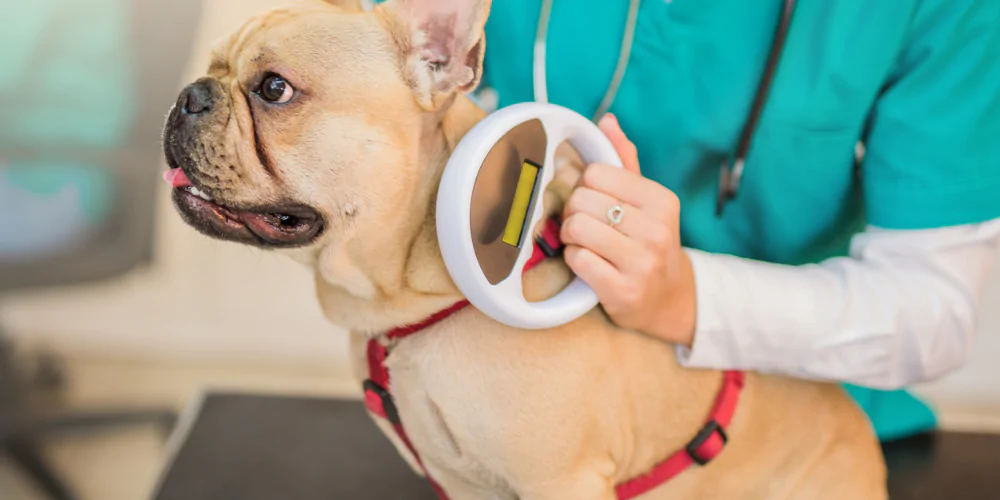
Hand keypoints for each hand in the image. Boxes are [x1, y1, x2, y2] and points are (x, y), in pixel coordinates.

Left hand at [559, 114, 696, 346]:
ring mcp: (641, 262)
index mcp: (662, 200)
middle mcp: (656, 230)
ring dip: (570, 238)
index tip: (594, 202)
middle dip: (573, 213)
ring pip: (576, 229)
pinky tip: (588, 265)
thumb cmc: (648, 243)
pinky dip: (574, 261)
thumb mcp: (646, 202)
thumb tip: (606, 121)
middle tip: (584, 225)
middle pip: (581, 201)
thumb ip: (625, 161)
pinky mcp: (623, 290)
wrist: (669, 298)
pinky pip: (577, 260)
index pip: (596, 173)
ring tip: (584, 244)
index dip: (585, 186)